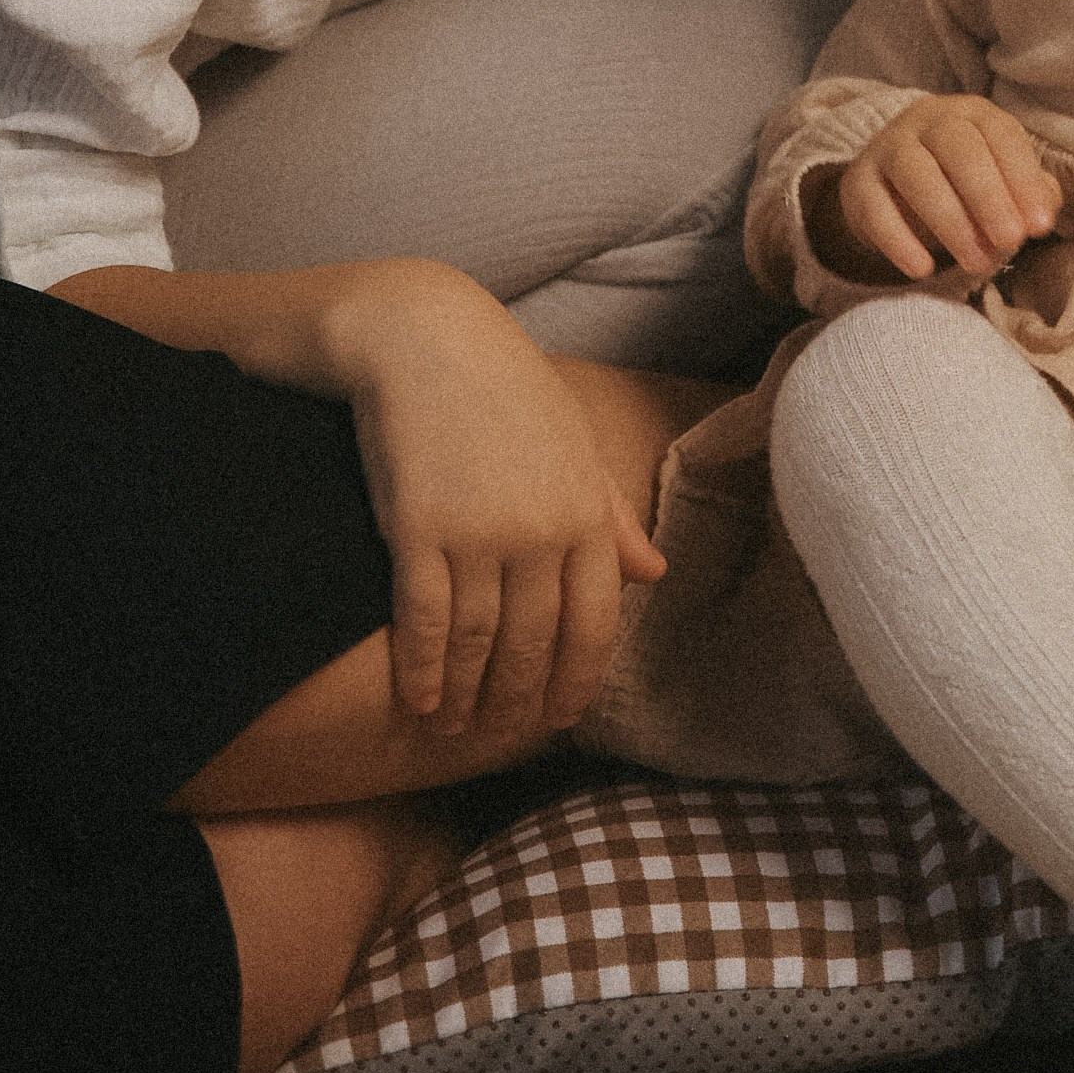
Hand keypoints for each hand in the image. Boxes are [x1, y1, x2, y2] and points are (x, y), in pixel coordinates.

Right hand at [333, 261, 667, 736]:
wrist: (426, 339)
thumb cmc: (504, 390)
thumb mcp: (572, 444)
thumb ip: (610, 514)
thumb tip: (653, 574)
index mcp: (586, 511)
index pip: (594, 623)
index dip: (575, 679)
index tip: (557, 717)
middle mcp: (541, 531)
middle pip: (535, 645)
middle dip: (518, 700)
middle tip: (501, 733)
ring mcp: (480, 534)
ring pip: (479, 645)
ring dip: (467, 697)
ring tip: (452, 728)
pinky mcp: (419, 532)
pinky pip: (427, 624)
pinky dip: (424, 670)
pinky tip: (420, 698)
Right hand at [834, 95, 1063, 283]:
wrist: (895, 186)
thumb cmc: (965, 183)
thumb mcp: (1003, 182)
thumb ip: (1030, 195)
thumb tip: (1041, 216)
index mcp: (971, 113)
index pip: (1000, 135)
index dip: (1023, 179)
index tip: (1040, 226)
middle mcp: (927, 120)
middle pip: (957, 147)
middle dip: (988, 197)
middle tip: (1010, 242)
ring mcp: (887, 147)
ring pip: (914, 173)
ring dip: (950, 221)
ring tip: (977, 263)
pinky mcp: (857, 182)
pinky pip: (873, 207)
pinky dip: (898, 240)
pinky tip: (923, 269)